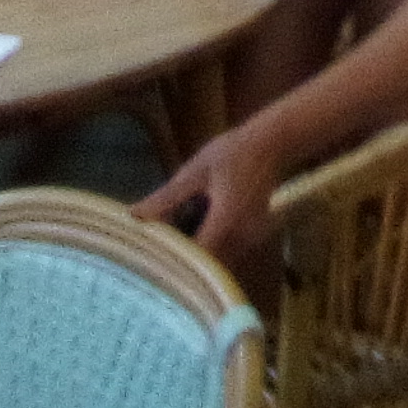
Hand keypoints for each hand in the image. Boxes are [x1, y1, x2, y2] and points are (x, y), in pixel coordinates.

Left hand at [135, 120, 280, 261]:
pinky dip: (211, 246)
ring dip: (198, 254)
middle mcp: (241, 237)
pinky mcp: (253, 234)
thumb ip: (167, 197)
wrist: (273, 142)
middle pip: (207, 264)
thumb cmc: (233, 151)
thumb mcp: (195, 171)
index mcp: (225, 222)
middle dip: (183, 260)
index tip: (152, 258)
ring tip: (172, 241)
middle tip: (157, 252)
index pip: (195, 257)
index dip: (173, 261)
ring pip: (219, 260)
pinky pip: (228, 250)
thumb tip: (134, 214)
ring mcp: (250, 238)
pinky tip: (195, 230)